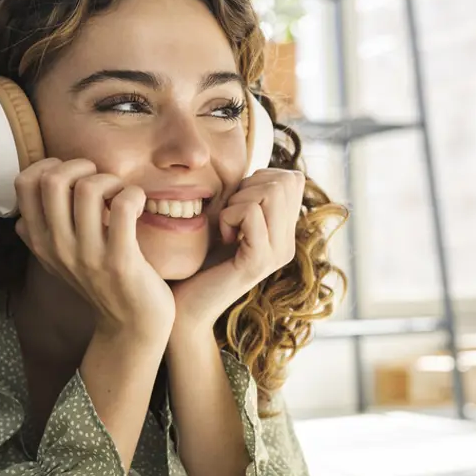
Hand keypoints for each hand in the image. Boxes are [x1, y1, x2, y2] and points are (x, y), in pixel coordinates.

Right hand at [14, 158, 175, 339]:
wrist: (131, 326)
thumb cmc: (101, 285)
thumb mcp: (58, 262)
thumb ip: (38, 237)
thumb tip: (19, 216)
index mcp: (41, 242)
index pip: (23, 183)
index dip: (49, 165)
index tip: (73, 177)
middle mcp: (58, 247)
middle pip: (53, 179)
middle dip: (81, 166)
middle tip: (101, 182)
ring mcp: (88, 255)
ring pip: (88, 188)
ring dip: (111, 181)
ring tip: (120, 196)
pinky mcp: (120, 261)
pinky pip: (123, 206)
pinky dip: (133, 195)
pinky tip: (138, 206)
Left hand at [169, 169, 305, 332]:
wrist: (183, 307)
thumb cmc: (197, 262)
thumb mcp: (226, 222)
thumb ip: (245, 199)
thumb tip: (257, 169)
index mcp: (284, 233)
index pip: (292, 178)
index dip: (259, 179)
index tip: (235, 207)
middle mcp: (287, 244)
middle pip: (285, 180)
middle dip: (248, 187)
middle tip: (229, 217)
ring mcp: (277, 254)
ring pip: (271, 192)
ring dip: (237, 202)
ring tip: (226, 228)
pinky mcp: (259, 261)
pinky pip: (251, 213)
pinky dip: (229, 217)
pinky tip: (222, 238)